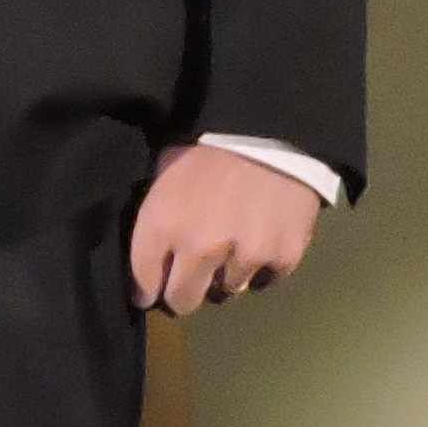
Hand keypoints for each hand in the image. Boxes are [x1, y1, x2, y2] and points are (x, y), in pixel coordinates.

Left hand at [132, 141, 320, 312]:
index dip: (147, 289)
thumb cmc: (207, 140)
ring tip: (231, 252)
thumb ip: (158, 213)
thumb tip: (155, 247)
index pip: (144, 282)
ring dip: (226, 276)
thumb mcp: (164, 169)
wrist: (271, 126)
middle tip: (190, 285)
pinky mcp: (283, 256)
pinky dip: (262, 268)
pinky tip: (261, 246)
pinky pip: (266, 279)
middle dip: (182, 295)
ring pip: (228, 290)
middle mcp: (199, 249)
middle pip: (184, 299)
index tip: (151, 291)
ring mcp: (244, 256)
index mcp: (161, 225)